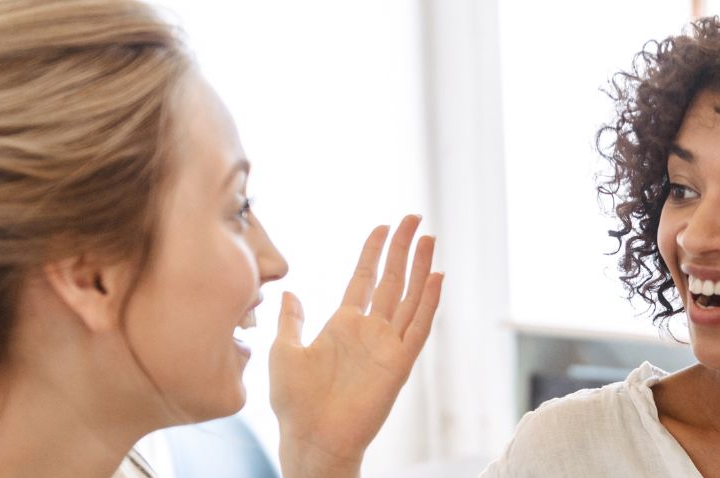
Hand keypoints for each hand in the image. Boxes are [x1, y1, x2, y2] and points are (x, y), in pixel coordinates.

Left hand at [270, 215, 442, 476]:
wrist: (312, 437)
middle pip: (392, 280)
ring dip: (420, 267)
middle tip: (415, 219)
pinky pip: (418, 328)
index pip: (364, 279)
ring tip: (429, 239)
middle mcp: (369, 331)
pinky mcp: (399, 363)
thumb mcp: (283, 351)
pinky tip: (436, 278)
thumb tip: (290, 292)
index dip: (374, 252)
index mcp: (343, 325)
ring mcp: (387, 346)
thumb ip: (291, 320)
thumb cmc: (294, 402)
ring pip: (409, 297)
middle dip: (402, 248)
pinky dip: (429, 303)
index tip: (383, 226)